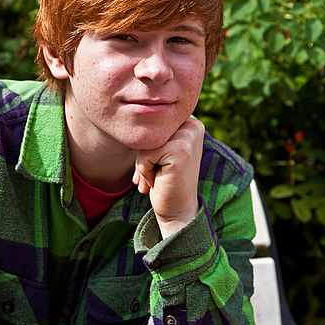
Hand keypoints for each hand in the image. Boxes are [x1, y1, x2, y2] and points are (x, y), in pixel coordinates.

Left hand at [133, 118, 204, 237]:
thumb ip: (155, 132)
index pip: (152, 123)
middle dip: (144, 154)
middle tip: (156, 173)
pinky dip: (145, 170)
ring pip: (146, 141)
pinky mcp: (181, 151)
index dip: (148, 145)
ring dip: (143, 163)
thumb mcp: (161, 149)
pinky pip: (145, 153)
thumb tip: (132, 115)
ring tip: (157, 176)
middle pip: (149, 130)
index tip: (159, 163)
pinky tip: (158, 180)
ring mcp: (189, 137)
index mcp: (190, 122)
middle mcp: (193, 125)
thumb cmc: (164, 179)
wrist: (177, 209)